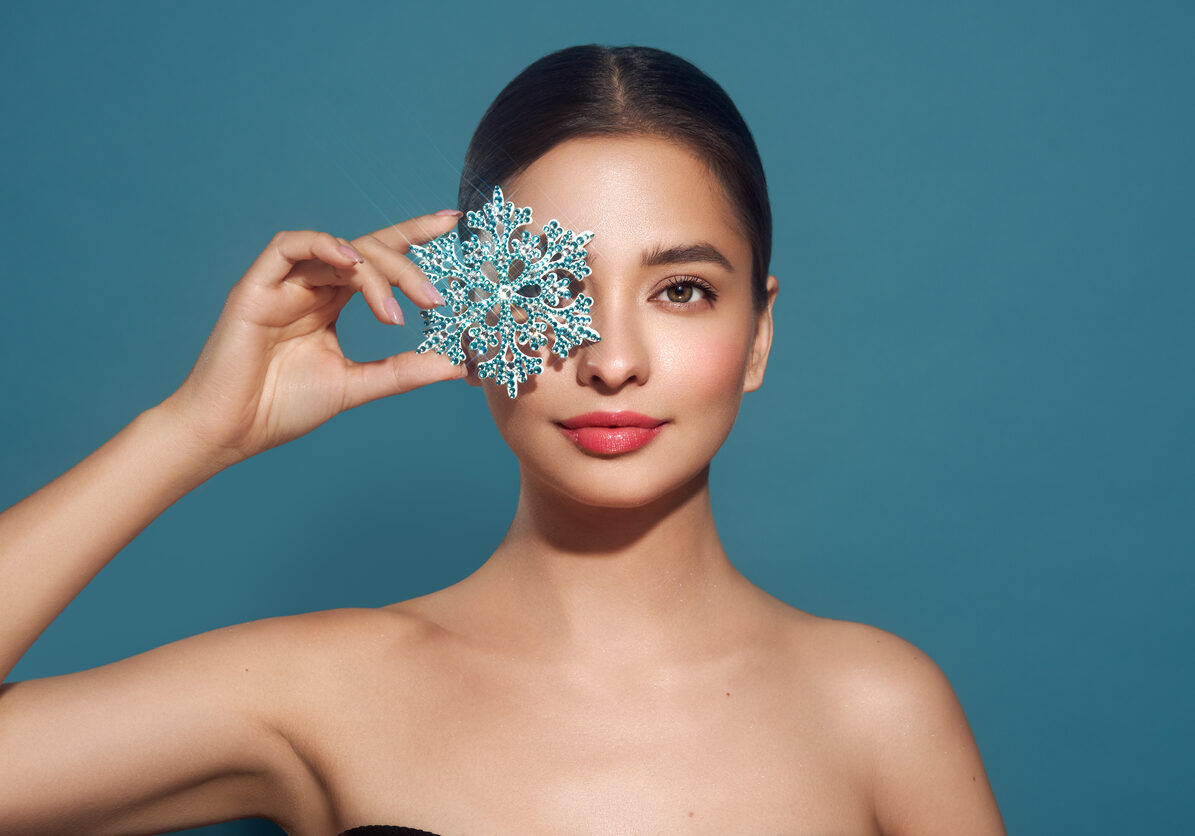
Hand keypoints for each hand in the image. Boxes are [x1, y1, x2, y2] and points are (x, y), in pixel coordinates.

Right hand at [160, 211, 464, 463]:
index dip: (412, 236)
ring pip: (338, 251)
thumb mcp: (356, 385)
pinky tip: (352, 263)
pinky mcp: (255, 286)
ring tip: (395, 309)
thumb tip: (457, 366)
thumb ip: (402, 371)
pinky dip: (324, 246)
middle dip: (406, 267)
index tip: (452, 223)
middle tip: (435, 298)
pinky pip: (289, 246)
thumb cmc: (282, 408)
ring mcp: (282, 284)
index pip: (377, 259)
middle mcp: (309, 286)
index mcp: (330, 302)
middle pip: (366, 252)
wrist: (230, 432)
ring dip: (374, 272)